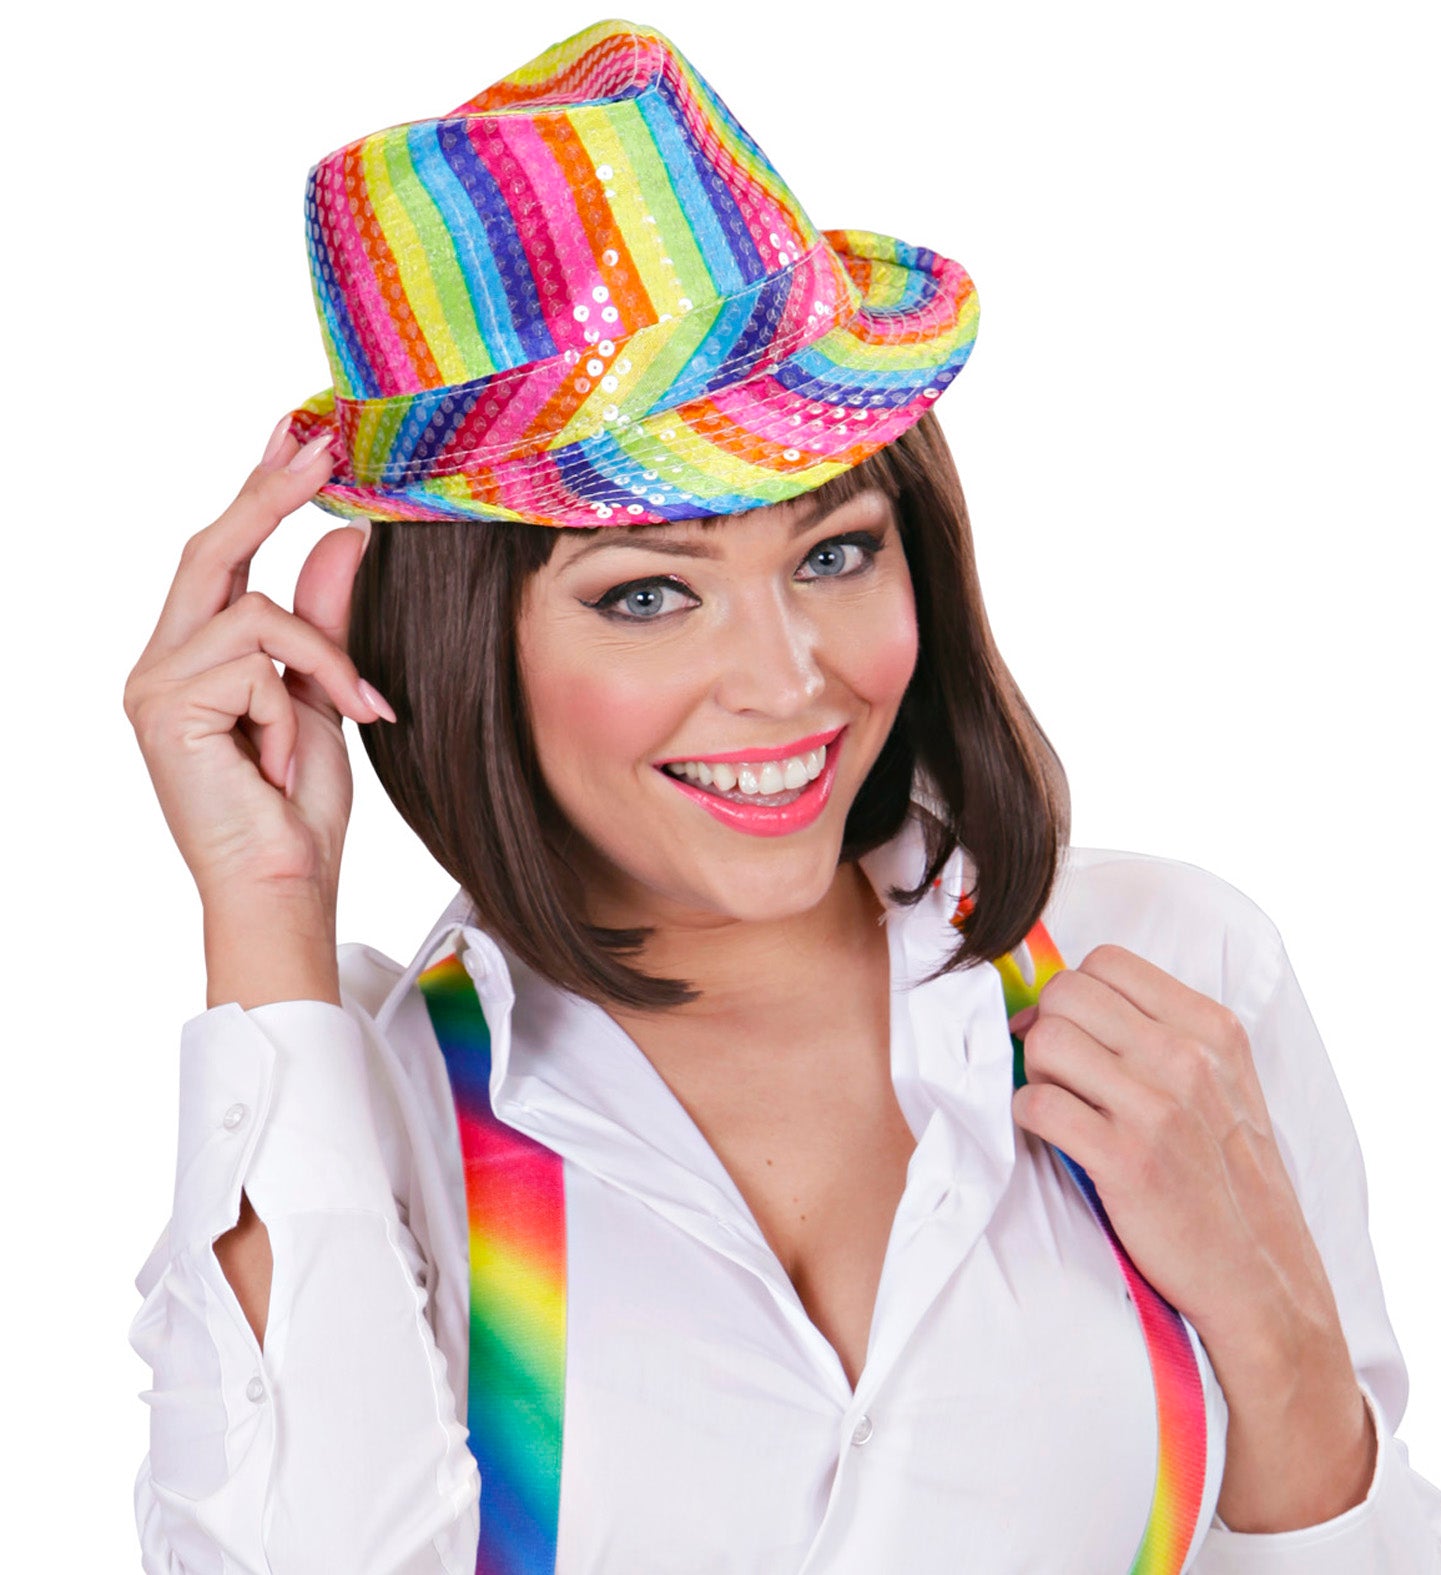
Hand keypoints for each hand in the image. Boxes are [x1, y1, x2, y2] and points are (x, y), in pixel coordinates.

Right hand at [122, 419, 394, 911]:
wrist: (283, 887)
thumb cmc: (299, 810)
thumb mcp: (323, 699)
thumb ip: (325, 622)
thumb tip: (345, 538)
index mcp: (194, 658)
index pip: (223, 558)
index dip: (258, 492)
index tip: (296, 435)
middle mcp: (161, 664)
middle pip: (210, 552)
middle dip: (268, 496)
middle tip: (320, 447)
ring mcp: (154, 685)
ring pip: (256, 614)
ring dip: (323, 664)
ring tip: (352, 717)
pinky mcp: (162, 709)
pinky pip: (258, 668)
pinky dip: (294, 712)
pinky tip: (284, 764)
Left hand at [1008, 944, 1340, 1347]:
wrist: (1261, 1274)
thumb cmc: (1228, 1175)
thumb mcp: (1223, 1082)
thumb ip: (1159, 1032)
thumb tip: (1060, 1004)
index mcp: (1211, 1028)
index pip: (1106, 961)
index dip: (1075, 992)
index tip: (1074, 1030)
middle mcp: (1187, 1058)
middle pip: (1066, 993)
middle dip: (1047, 1026)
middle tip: (1060, 1071)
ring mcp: (1158, 1108)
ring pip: (1046, 1041)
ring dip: (1036, 1072)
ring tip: (1061, 1105)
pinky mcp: (1126, 1160)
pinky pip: (1037, 1104)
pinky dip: (1029, 1117)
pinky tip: (1055, 1136)